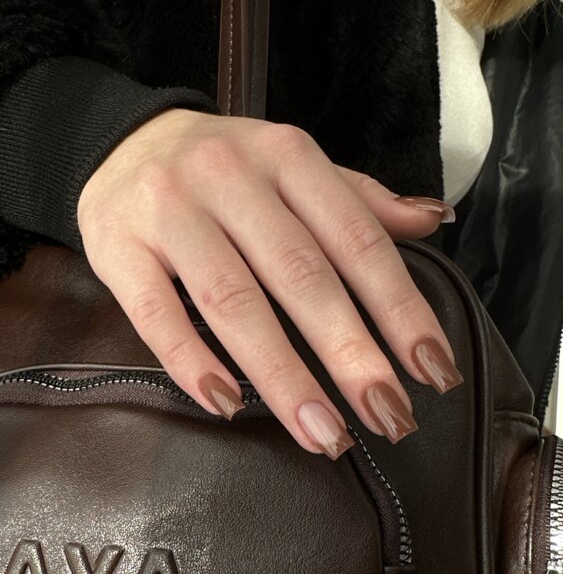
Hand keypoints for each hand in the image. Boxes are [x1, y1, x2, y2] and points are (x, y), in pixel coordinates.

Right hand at [77, 107, 462, 458]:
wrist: (120, 141)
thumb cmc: (224, 168)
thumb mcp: (294, 165)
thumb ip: (360, 199)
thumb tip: (434, 219)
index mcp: (287, 156)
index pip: (356, 240)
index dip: (400, 309)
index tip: (432, 371)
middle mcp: (230, 178)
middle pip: (300, 276)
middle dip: (350, 353)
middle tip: (389, 416)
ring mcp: (169, 212)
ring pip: (232, 302)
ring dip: (282, 375)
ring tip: (321, 432)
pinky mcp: (118, 247)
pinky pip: (154, 312)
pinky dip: (191, 361)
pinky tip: (225, 404)